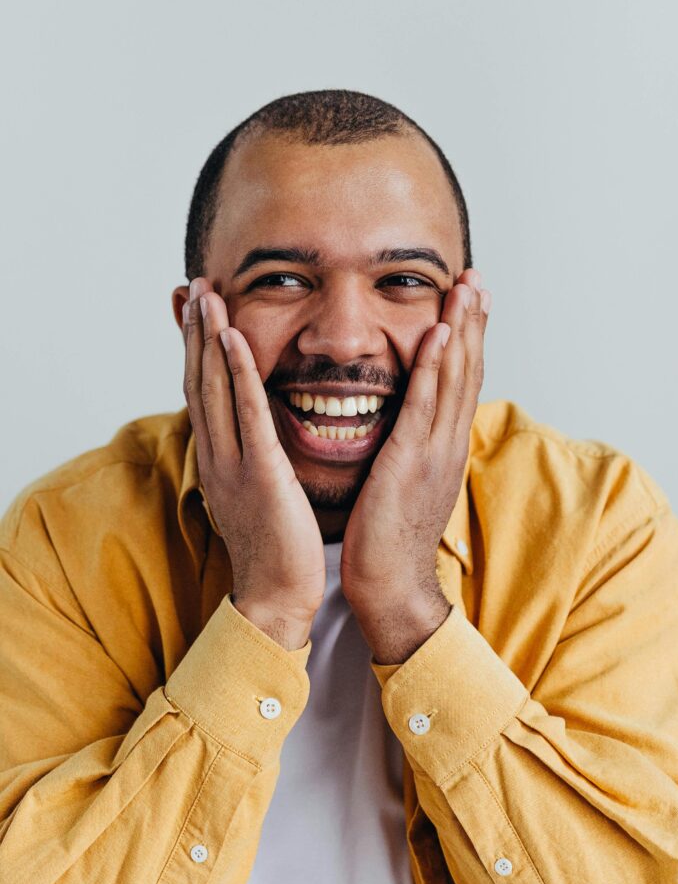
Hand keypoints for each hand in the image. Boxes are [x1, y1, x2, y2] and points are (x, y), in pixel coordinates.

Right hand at [183, 278, 325, 649]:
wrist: (276, 598)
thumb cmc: (274, 551)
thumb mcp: (254, 497)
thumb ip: (251, 463)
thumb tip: (254, 441)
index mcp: (219, 461)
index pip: (203, 394)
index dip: (197, 351)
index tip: (196, 312)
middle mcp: (218, 456)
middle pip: (201, 382)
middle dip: (196, 332)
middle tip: (194, 285)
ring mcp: (234, 463)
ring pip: (216, 388)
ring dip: (209, 338)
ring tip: (206, 295)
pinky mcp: (260, 472)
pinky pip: (247, 414)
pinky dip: (238, 373)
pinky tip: (232, 339)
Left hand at [340, 269, 489, 662]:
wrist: (391, 586)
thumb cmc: (390, 540)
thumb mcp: (407, 484)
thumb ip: (411, 450)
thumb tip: (407, 426)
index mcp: (444, 448)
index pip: (460, 383)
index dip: (468, 340)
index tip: (471, 302)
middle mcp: (447, 444)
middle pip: (466, 371)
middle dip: (473, 322)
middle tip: (476, 278)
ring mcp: (433, 452)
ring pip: (452, 379)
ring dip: (461, 330)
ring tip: (466, 288)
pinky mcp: (409, 462)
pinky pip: (423, 406)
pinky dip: (434, 368)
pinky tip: (439, 334)